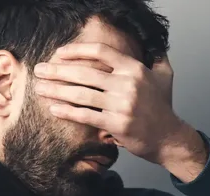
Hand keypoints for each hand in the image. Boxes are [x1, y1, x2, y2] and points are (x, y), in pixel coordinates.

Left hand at [33, 43, 207, 181]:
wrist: (169, 138)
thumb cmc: (162, 108)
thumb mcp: (164, 77)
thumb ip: (156, 57)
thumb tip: (152, 44)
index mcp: (135, 69)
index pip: (101, 52)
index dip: (77, 50)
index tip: (59, 53)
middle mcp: (128, 84)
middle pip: (85, 72)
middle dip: (58, 70)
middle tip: (40, 70)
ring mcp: (122, 105)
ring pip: (81, 94)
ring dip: (56, 91)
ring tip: (40, 89)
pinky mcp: (117, 124)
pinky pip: (86, 116)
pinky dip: (67, 112)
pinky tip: (53, 109)